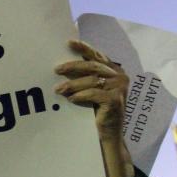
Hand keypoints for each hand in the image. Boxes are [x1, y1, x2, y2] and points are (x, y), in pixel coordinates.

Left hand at [55, 40, 135, 176]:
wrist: (107, 135)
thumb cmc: (96, 111)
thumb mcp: (90, 90)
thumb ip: (83, 77)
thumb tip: (62, 65)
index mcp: (114, 70)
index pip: (97, 56)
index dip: (83, 48)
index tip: (68, 42)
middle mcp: (120, 76)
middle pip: (92, 66)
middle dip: (72, 67)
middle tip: (56, 70)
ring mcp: (120, 88)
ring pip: (91, 80)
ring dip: (72, 84)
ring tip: (58, 89)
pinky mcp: (116, 100)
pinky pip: (94, 94)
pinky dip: (80, 95)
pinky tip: (71, 99)